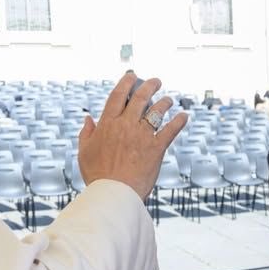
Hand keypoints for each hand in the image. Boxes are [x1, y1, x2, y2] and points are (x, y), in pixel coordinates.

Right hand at [78, 72, 186, 199]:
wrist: (113, 193)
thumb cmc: (97, 175)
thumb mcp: (84, 152)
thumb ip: (86, 134)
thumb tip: (88, 119)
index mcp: (108, 124)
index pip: (118, 95)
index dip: (126, 82)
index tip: (132, 76)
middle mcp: (126, 125)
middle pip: (140, 98)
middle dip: (150, 86)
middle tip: (156, 81)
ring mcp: (142, 135)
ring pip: (157, 111)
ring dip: (164, 102)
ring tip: (168, 100)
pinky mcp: (156, 148)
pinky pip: (171, 130)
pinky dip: (179, 121)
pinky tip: (184, 116)